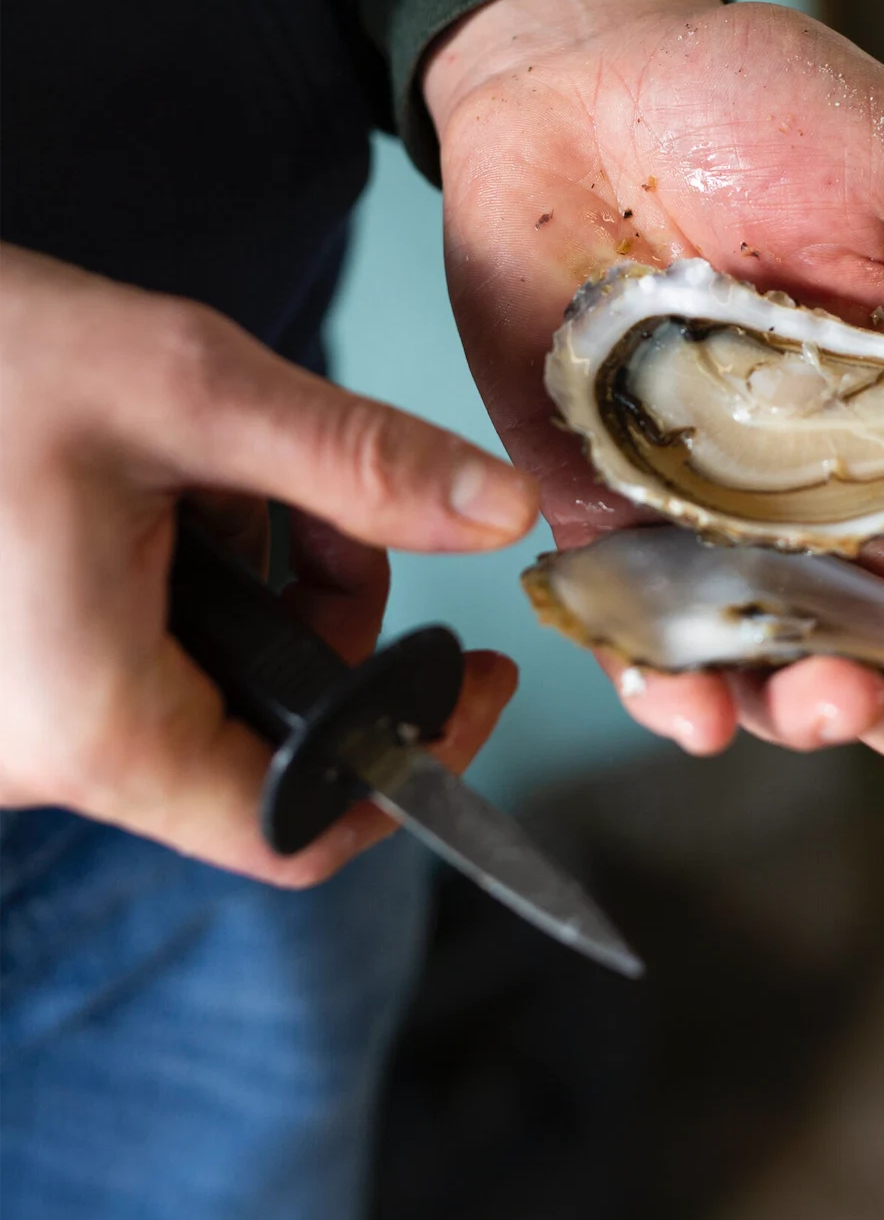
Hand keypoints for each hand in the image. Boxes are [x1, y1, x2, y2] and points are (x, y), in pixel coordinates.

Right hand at [0, 242, 535, 880]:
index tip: (475, 675)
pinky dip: (192, 581)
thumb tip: (498, 513)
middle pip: (260, 743)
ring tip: (224, 470)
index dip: (411, 760)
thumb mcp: (190, 388)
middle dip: (332, 620)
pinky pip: (139, 660)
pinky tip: (168, 488)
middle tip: (330, 506)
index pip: (293, 831)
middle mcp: (43, 753)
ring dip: (263, 582)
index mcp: (92, 722)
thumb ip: (359, 462)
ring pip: (206, 691)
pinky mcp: (9, 676)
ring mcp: (17, 721)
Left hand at [427, 0, 883, 775]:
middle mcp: (829, 489)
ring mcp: (714, 511)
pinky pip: (637, 629)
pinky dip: (663, 683)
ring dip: (810, 713)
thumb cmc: (759, 103)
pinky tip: (685, 698)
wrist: (585, 77)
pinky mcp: (603, 507)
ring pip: (779, 663)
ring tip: (817, 696)